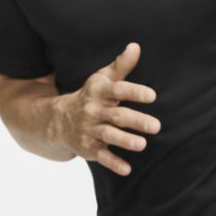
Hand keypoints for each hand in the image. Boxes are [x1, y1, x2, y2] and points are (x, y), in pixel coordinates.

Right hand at [54, 42, 160, 174]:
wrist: (58, 121)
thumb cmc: (90, 96)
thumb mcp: (102, 79)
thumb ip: (121, 66)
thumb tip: (136, 46)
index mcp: (100, 93)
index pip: (118, 90)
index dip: (134, 92)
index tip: (152, 95)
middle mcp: (94, 111)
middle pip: (117, 115)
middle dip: (136, 120)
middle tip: (157, 126)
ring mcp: (91, 130)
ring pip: (109, 135)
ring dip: (125, 140)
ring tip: (142, 144)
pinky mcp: (89, 148)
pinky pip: (102, 156)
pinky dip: (114, 163)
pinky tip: (127, 169)